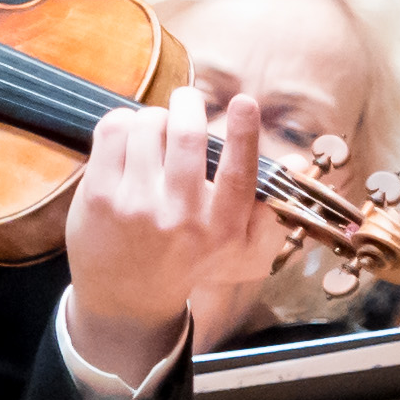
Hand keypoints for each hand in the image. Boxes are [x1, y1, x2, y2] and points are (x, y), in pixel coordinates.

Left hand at [65, 81, 281, 383]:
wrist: (127, 298)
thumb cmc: (189, 261)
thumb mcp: (239, 249)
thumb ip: (270, 205)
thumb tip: (300, 161)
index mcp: (222, 228)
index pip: (239, 173)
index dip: (244, 133)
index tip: (245, 102)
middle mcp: (181, 218)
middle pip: (188, 136)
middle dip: (188, 104)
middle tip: (187, 100)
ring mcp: (136, 206)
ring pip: (148, 125)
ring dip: (154, 116)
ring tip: (155, 129)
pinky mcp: (99, 195)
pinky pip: (114, 131)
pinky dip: (123, 121)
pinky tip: (128, 136)